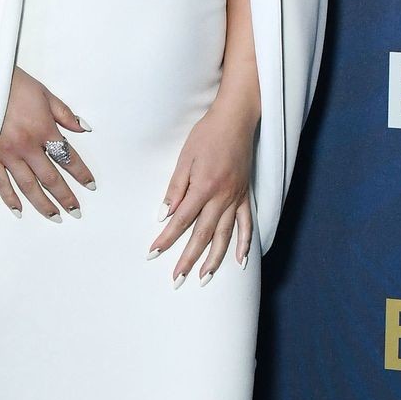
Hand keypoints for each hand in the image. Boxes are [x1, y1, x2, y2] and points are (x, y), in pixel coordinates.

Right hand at [0, 67, 94, 220]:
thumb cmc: (10, 83)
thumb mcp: (43, 93)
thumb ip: (64, 113)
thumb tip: (83, 128)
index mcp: (43, 129)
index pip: (68, 157)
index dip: (81, 173)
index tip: (90, 185)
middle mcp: (27, 146)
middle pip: (51, 177)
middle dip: (65, 196)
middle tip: (76, 211)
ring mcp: (6, 154)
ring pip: (28, 186)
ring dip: (43, 204)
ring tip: (55, 217)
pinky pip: (1, 183)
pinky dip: (10, 199)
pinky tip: (20, 210)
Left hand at [148, 92, 255, 282]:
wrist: (235, 120)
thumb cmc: (206, 135)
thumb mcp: (184, 158)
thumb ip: (175, 189)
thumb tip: (164, 215)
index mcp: (203, 187)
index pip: (180, 221)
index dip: (166, 239)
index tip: (153, 253)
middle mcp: (222, 197)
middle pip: (203, 235)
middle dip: (188, 259)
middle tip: (177, 279)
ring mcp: (236, 198)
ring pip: (226, 235)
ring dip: (215, 259)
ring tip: (204, 277)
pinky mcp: (245, 195)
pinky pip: (246, 224)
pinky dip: (245, 243)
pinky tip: (241, 260)